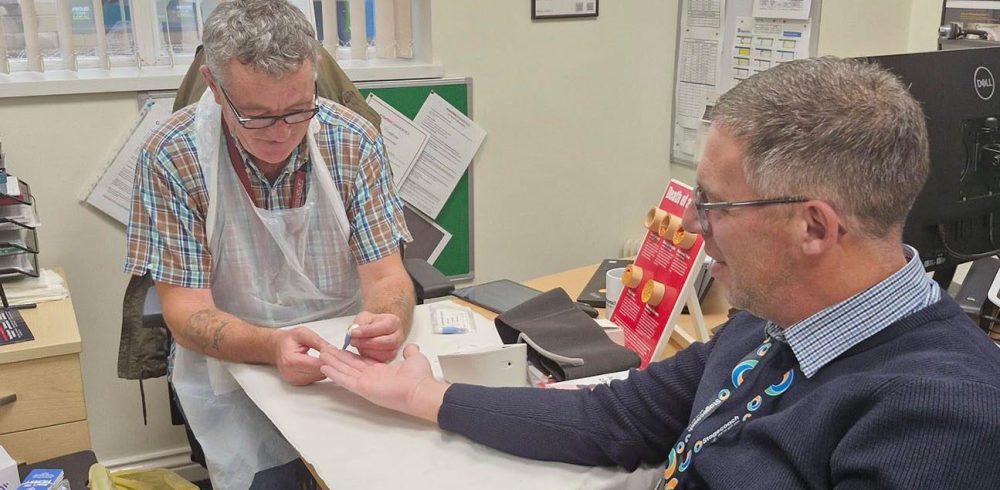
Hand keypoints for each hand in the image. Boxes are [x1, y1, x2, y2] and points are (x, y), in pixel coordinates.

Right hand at [272, 327, 331, 385]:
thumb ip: (318, 341)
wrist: (277, 347)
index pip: (315, 365)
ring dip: (325, 369)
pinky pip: (315, 379)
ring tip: (327, 358)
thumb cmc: (288, 340)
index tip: (336, 353)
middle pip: (318, 373)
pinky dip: (320, 371)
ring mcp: (294, 380)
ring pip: (319, 377)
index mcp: (290, 360)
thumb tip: (332, 350)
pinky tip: (321, 363)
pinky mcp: (298, 383)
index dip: (328, 359)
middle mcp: (291, 373)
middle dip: (329, 364)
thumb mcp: (303, 333)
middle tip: (335, 355)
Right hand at [319, 344, 446, 422]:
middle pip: (349, 365)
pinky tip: (324, 367)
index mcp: (381, 371)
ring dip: (333, 363)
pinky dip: (334, 373)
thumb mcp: (414, 358)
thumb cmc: (419, 377)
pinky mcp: (362, 388)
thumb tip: (411, 347)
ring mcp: (366, 383)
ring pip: (345, 371)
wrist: (420, 389)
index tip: (341, 349)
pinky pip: (345, 379)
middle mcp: (371, 377)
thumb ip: (410, 352)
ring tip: (321, 355)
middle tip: (324, 350)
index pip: (361, 362)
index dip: (350, 355)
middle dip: (337, 357)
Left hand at [347, 311, 404, 361]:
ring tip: (357, 345)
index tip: (353, 332)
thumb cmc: (371, 323)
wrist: (375, 329)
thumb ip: (359, 323)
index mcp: (394, 322)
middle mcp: (398, 335)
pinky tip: (362, 350)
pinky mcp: (390, 358)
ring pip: (386, 353)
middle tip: (353, 340)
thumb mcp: (364, 317)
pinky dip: (370, 356)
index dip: (368, 331)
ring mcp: (395, 348)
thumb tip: (353, 331)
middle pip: (388, 341)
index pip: (385, 326)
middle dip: (368, 342)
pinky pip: (382, 360)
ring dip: (368, 350)